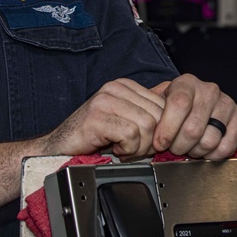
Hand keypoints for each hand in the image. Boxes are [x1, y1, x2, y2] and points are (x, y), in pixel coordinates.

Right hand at [41, 78, 165, 159]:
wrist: (58, 149)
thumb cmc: (93, 138)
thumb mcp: (125, 120)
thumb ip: (146, 113)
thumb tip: (178, 112)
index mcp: (125, 86)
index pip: (164, 105)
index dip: (160, 130)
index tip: (144, 142)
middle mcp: (116, 88)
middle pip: (158, 116)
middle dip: (150, 140)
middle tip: (134, 150)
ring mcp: (105, 101)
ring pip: (147, 126)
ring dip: (138, 147)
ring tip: (123, 149)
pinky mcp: (97, 117)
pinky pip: (131, 135)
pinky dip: (127, 149)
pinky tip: (114, 150)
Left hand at [150, 74, 236, 159]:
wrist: (200, 103)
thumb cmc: (176, 107)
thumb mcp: (159, 102)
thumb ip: (149, 113)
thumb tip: (138, 129)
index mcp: (187, 83)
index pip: (179, 104)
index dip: (167, 128)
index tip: (160, 143)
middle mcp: (209, 90)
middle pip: (192, 128)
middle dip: (179, 146)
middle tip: (174, 148)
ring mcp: (226, 104)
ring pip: (208, 140)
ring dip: (195, 152)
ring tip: (189, 148)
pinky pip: (226, 146)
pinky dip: (213, 155)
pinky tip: (205, 151)